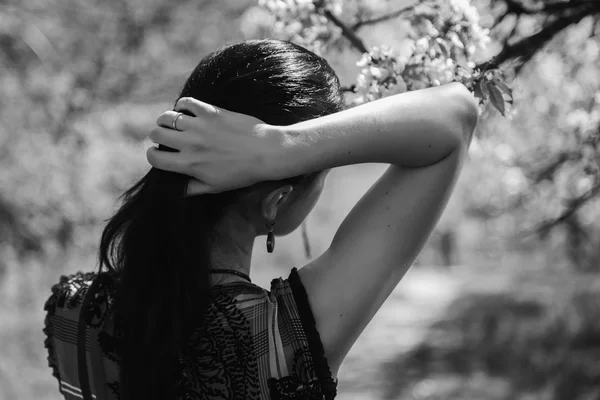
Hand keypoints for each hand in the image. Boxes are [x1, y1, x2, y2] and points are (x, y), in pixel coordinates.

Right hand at [147, 97, 280, 194]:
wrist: (265, 152)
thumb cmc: (243, 173)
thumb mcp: (216, 187)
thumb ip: (193, 188)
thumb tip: (177, 191)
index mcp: (189, 164)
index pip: (155, 158)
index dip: (153, 156)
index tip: (159, 154)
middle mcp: (190, 144)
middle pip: (156, 134)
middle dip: (157, 136)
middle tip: (166, 137)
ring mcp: (199, 126)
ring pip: (167, 117)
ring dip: (166, 119)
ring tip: (173, 122)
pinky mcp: (210, 112)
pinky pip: (186, 102)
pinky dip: (182, 105)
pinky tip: (187, 110)